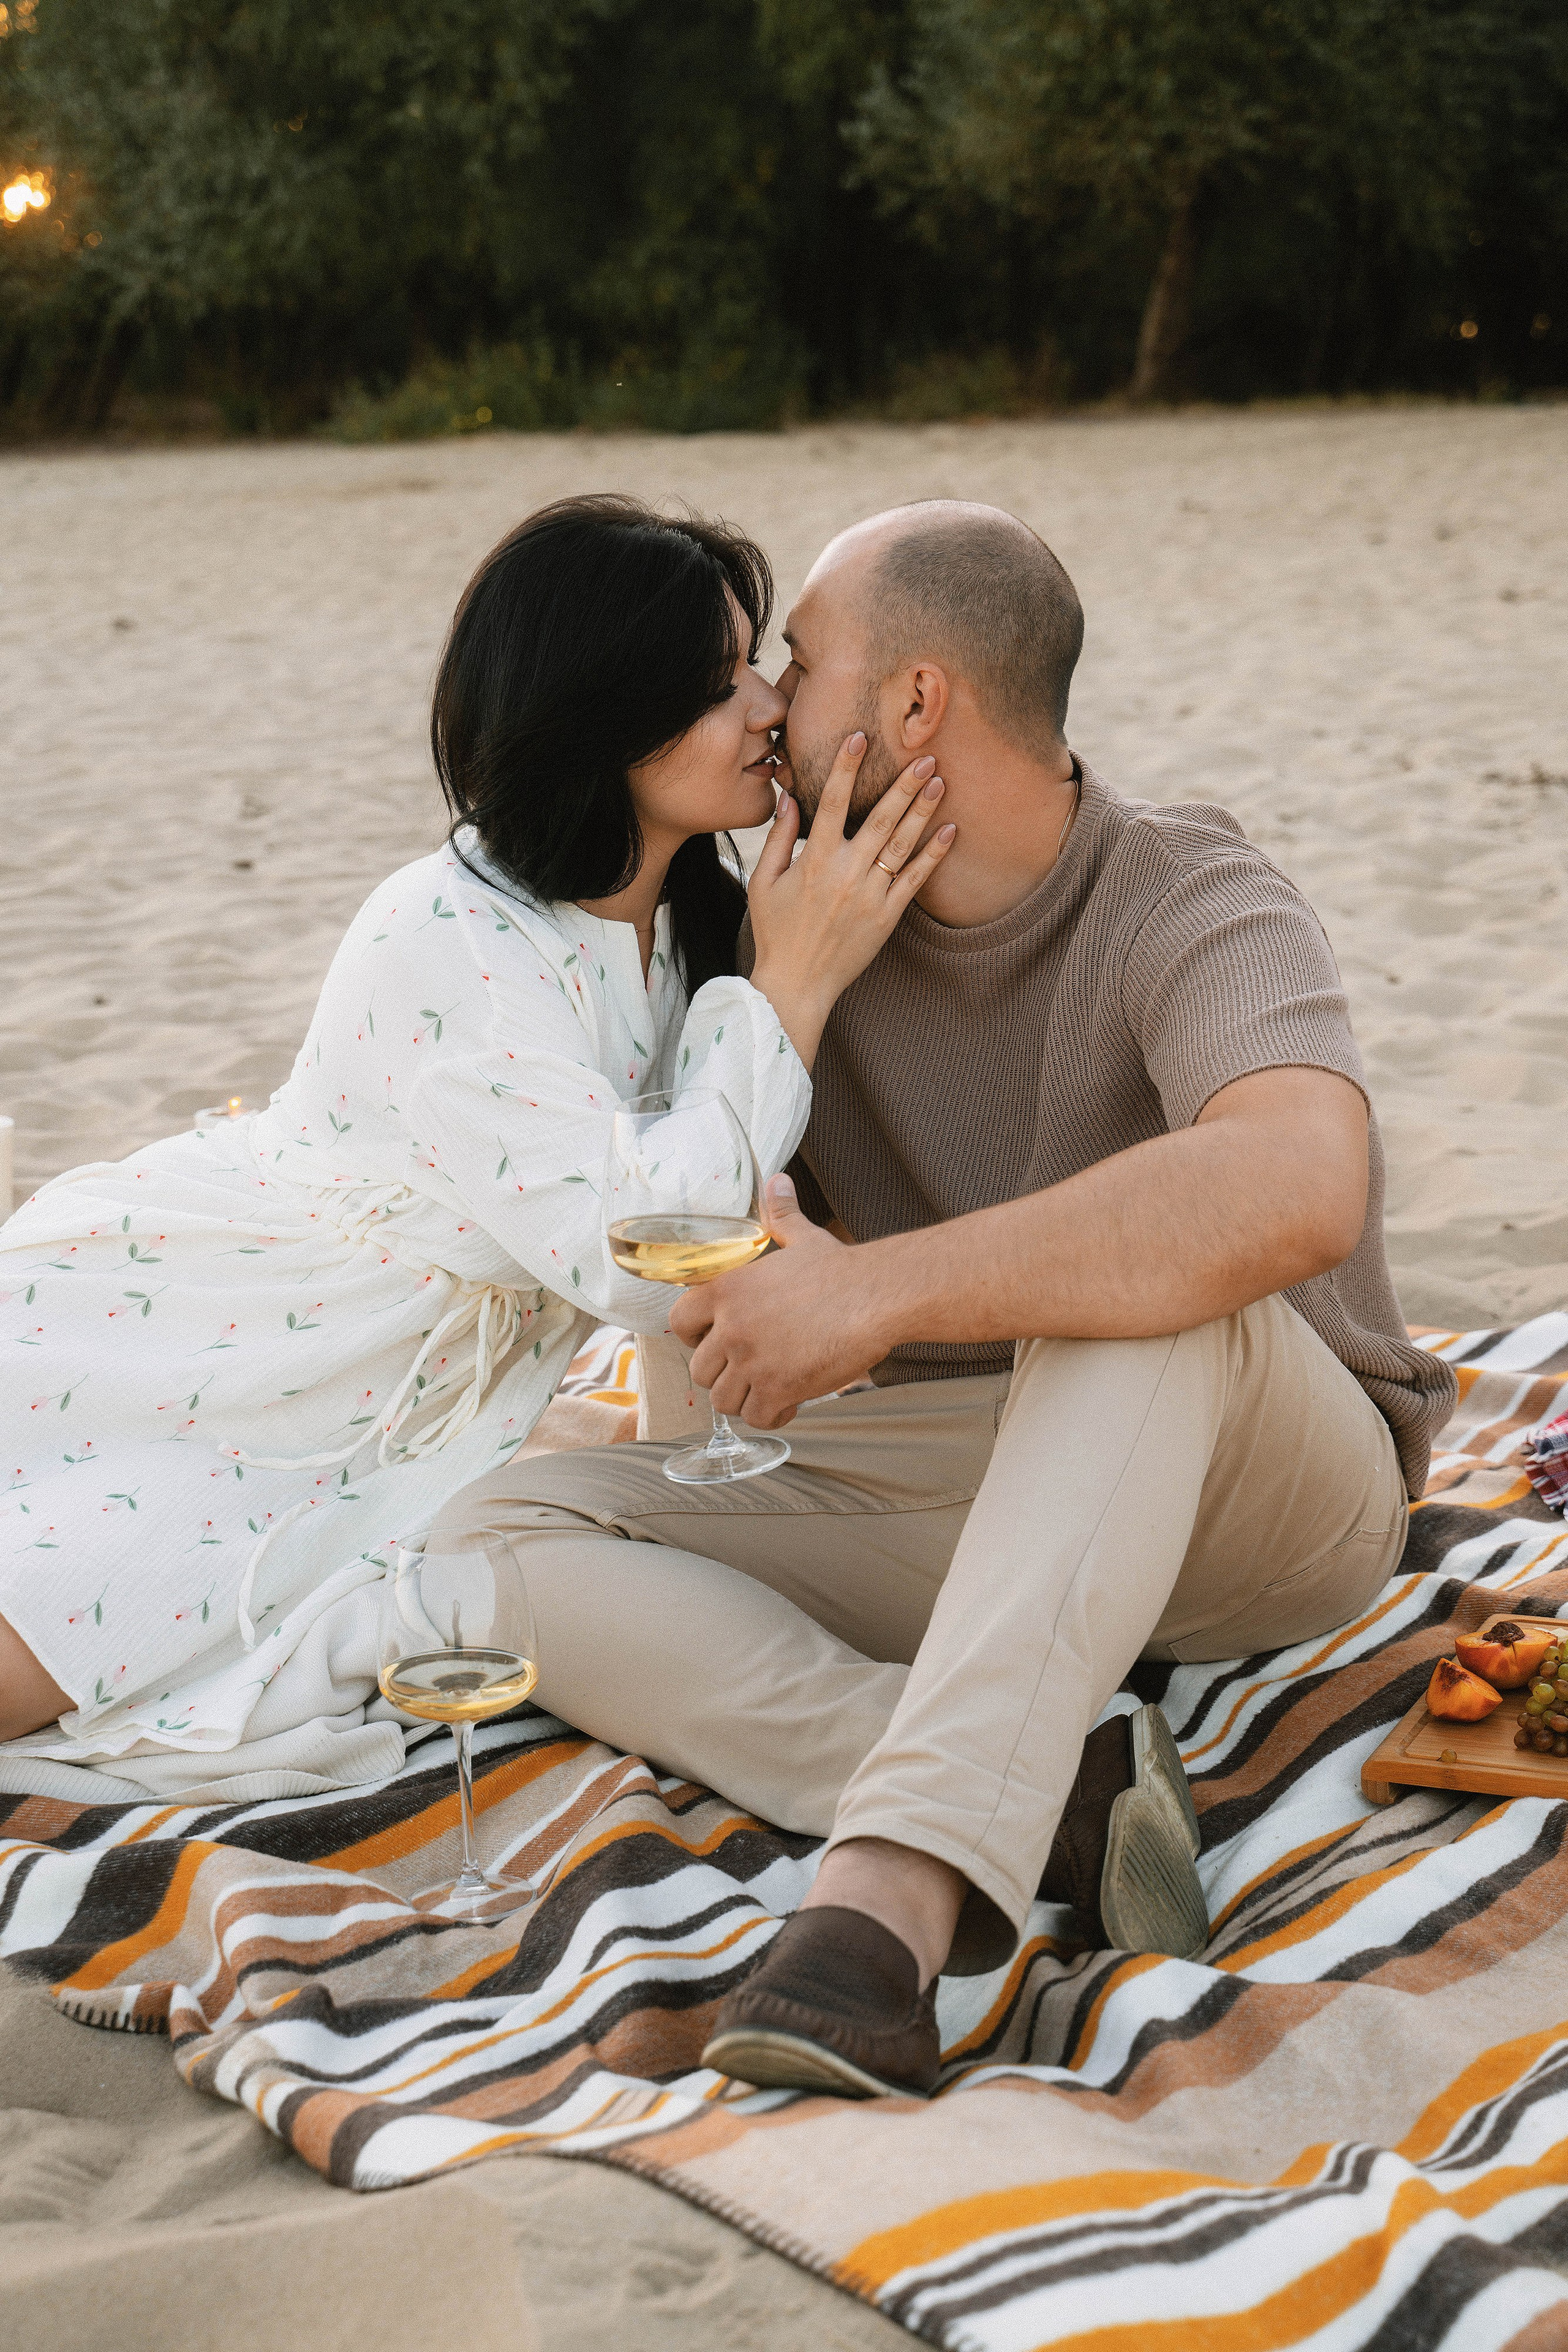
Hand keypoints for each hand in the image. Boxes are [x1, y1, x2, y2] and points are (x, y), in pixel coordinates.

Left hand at [669, 1174, 888, 1425]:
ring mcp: (752, 1362)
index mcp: (726, 1290)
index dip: (693, 1336)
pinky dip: (771, 1415)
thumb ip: (779, 1215)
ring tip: (768, 1386)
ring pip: (723, 1400)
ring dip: (744, 1397)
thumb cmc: (841, 1269)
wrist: (877, 1297)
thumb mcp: (802, 1238)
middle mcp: (731, 1327)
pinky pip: (756, 1417)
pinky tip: (789, 1403)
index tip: (713, 1339)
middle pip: (699, 1370)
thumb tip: (776, 1180)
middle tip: (749, 1367)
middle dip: (722, 1373)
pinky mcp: (778, 1389)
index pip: (678, 1322)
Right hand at [746, 734, 954, 1069]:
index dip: (846, 767)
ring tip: (940, 782)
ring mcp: (870, 895)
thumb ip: (780, 837)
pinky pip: (915, 880)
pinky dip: (933, 855)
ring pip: (902, 844)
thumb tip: (789, 796)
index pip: (831, 803)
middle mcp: (845, 873)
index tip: (860, 737)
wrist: (797, 984)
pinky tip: (950, 830)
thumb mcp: (764, 882)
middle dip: (903, 785)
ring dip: (923, 811)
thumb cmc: (776, 932)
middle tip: (925, 756)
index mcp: (814, 861)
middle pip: (879, 818)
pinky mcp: (887, 916)